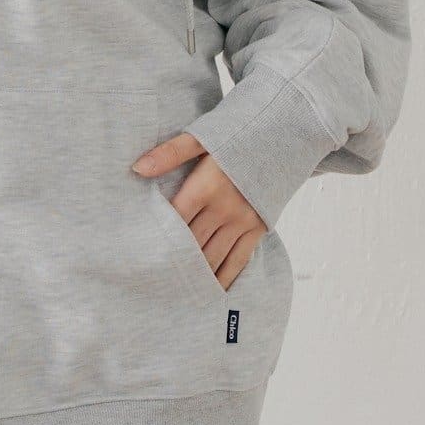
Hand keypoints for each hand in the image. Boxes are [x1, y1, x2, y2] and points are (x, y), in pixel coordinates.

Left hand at [130, 132, 268, 290]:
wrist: (286, 133)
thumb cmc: (239, 132)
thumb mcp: (203, 136)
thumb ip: (170, 153)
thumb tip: (137, 168)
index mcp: (206, 186)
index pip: (175, 219)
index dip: (159, 237)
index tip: (143, 253)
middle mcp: (225, 208)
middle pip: (192, 242)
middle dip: (174, 262)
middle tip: (154, 280)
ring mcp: (243, 221)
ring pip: (214, 256)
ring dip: (196, 274)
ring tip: (177, 291)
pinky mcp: (258, 227)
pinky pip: (239, 259)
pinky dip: (225, 277)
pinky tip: (212, 290)